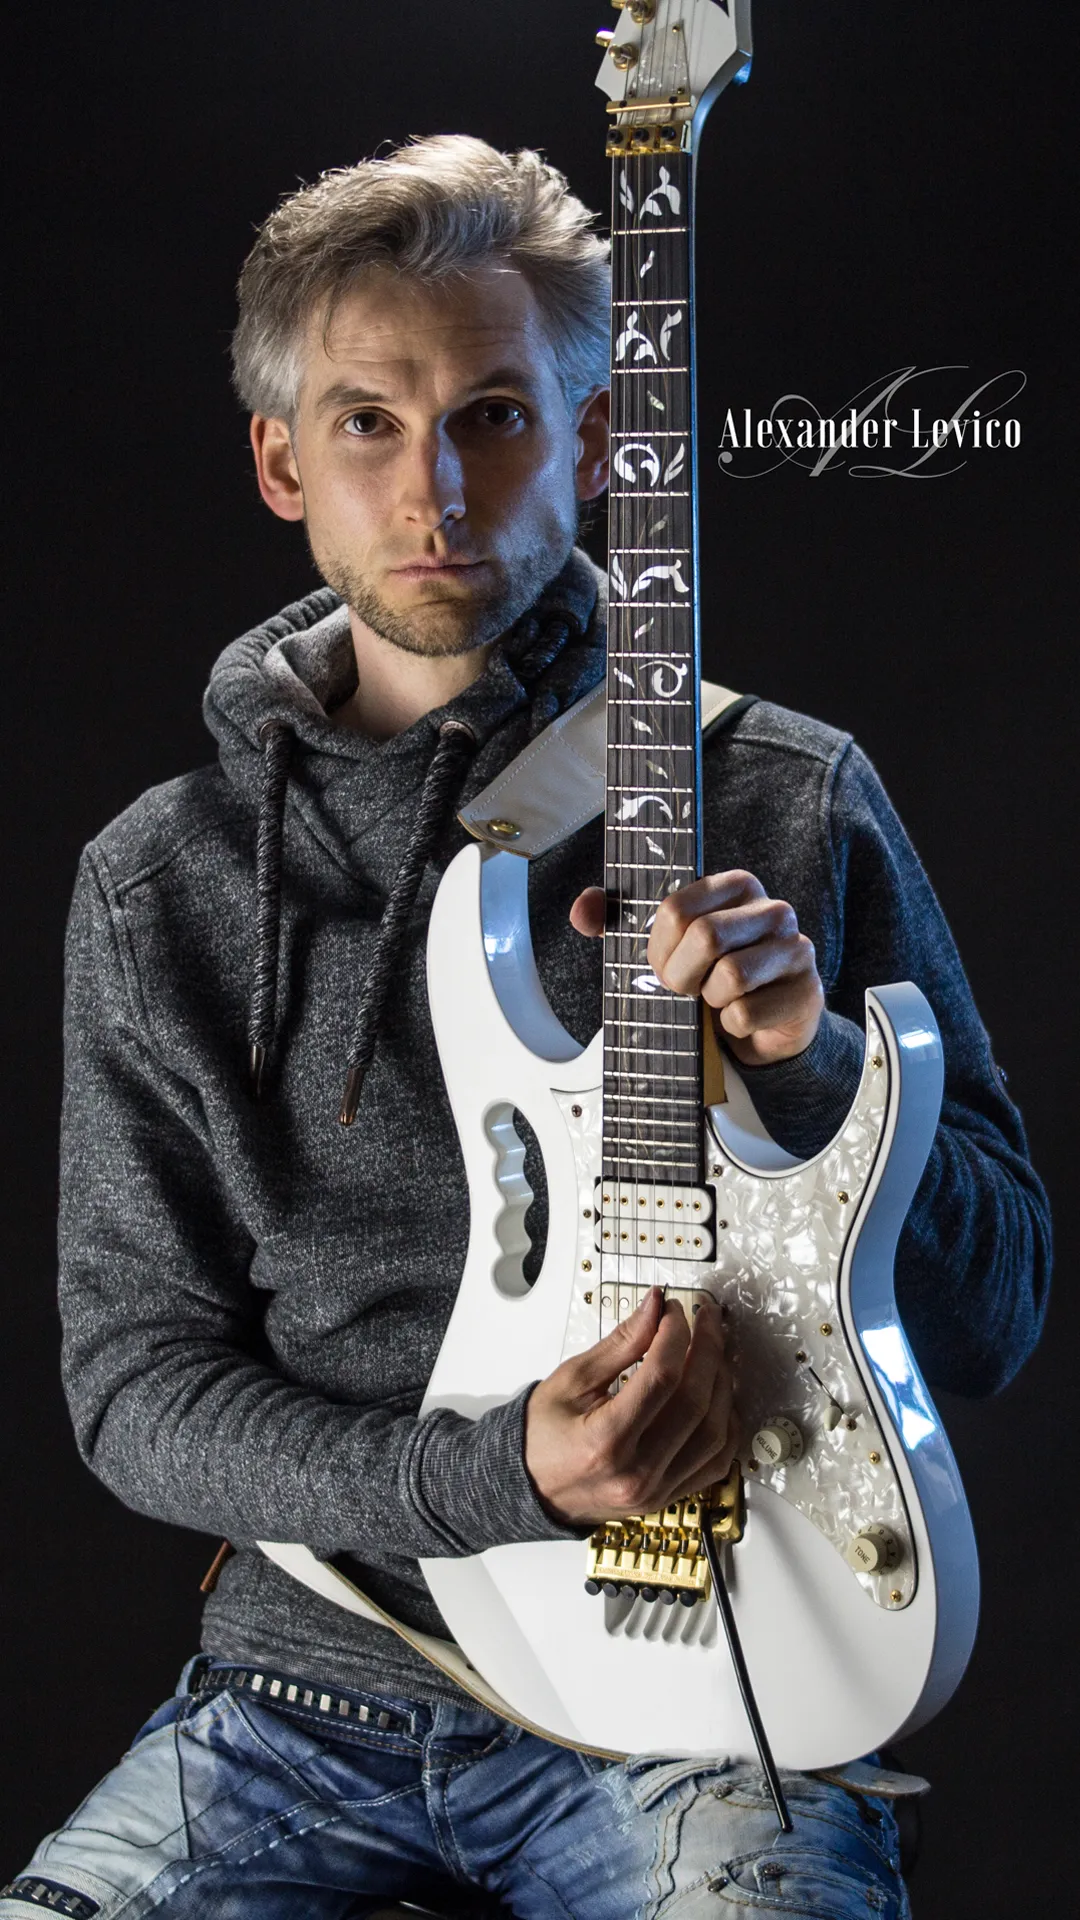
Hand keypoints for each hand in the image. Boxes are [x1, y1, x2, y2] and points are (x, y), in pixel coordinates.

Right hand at [524, 1289, 736, 1528]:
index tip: (672, 1309)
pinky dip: (725, 1425)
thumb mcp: (572, 1380)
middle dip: (707, 1349)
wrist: (531, 1487)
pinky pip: (716, 1462)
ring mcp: (657, 1490)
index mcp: (605, 1442)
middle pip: (694, 1402)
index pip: (660, 1378)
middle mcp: (636, 1472)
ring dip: (721, 1384)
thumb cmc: (543, 1435)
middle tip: (704, 1318)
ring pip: (714, 1433)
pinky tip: (717, 1396)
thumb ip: (620, 1344)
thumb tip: (655, 1308)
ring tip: (711, 1352)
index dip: (674, 1334)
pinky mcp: (668, 1496)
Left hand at [570, 870, 823, 1065]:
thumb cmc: (711, 978)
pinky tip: (740, 1020)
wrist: (764, 1028)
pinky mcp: (807, 993)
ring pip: (730, 977)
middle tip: (685, 990)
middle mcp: (773, 910)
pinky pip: (747, 1013)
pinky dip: (731, 1027)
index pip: (678, 907)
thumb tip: (581, 910)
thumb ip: (618, 921)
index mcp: (736, 886)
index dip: (658, 947)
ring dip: (708, 1002)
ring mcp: (795, 949)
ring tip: (715, 1002)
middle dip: (681, 976)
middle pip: (706, 937)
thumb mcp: (666, 946)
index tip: (662, 965)